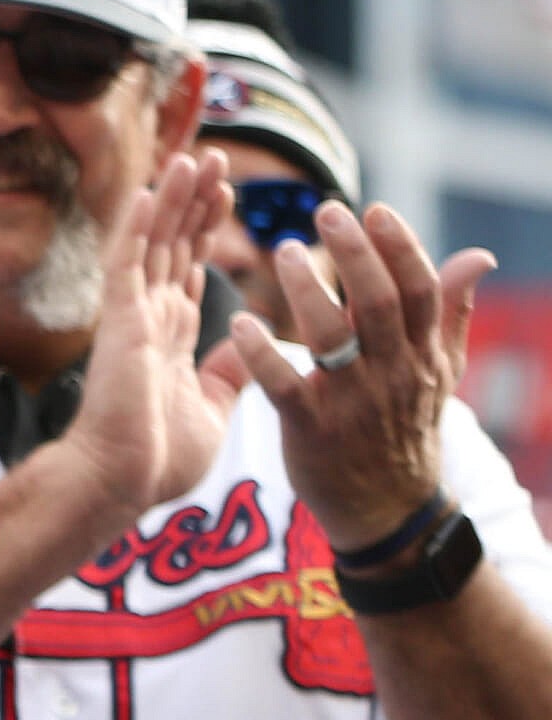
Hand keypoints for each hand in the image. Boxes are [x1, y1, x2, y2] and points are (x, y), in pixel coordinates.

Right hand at [56, 150, 246, 523]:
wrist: (121, 482)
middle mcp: (150, 316)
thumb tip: (248, 347)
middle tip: (215, 160)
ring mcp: (132, 314)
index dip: (205, 230)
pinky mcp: (120, 318)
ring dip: (174, 198)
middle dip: (195, 202)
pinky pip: (128, 260)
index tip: (225, 195)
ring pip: (155, 241)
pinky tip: (151, 188)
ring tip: (195, 157)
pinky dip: (139, 223)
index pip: (189, 269)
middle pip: (175, 244)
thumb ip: (227, 374)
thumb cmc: (157, 460)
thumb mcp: (211, 411)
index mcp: (172, 336)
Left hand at [228, 203, 494, 554]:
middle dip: (354, 255)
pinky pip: (283, 386)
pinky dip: (262, 354)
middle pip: (377, 305)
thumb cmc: (406, 424)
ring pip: (332, 339)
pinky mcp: (310, 428)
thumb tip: (478, 256)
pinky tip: (241, 323)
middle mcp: (391, 374)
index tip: (374, 210)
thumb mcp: (438, 371)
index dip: (399, 249)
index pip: (419, 292)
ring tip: (280, 251)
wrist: (388, 509)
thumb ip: (452, 311)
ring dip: (307, 292)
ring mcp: (351, 403)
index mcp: (421, 354)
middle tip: (326, 211)